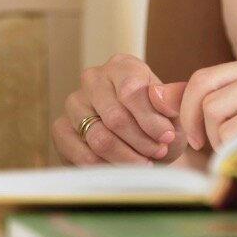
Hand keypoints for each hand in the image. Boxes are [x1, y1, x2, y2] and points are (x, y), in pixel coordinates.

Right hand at [52, 53, 188, 164]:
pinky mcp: (61, 129)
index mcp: (121, 66)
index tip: (166, 137)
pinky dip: (108, 168)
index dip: (150, 120)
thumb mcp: (175, 112)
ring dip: (127, 158)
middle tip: (158, 154)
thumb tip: (158, 97)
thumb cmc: (160, 125)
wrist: (144, 146)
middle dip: (141, 143)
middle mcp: (92, 79)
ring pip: (99, 139)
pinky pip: (83, 156)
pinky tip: (122, 169)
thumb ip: (172, 102)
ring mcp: (73, 103)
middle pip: (115, 118)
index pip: (130, 91)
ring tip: (143, 163)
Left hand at [179, 54, 236, 151]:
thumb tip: (153, 93)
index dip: (187, 112)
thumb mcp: (230, 119)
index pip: (203, 79)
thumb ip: (193, 102)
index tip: (196, 140)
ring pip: (219, 118)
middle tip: (227, 151)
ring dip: (224, 148)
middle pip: (208, 99)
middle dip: (207, 134)